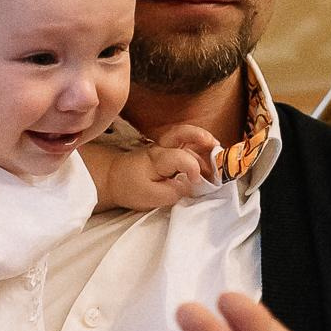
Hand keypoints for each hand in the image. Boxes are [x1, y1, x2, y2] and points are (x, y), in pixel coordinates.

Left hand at [88, 126, 218, 211]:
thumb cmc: (131, 188)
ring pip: (185, 136)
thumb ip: (173, 192)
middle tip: (216, 145)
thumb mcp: (150, 197)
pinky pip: (184, 143)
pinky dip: (199, 146)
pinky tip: (209, 155)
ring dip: (203, 141)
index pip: (181, 158)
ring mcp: (164, 146)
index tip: (198, 181)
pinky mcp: (166, 149)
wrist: (112, 177)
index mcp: (157, 159)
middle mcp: (161, 148)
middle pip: (181, 133)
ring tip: (218, 152)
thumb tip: (191, 185)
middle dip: (200, 136)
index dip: (194, 168)